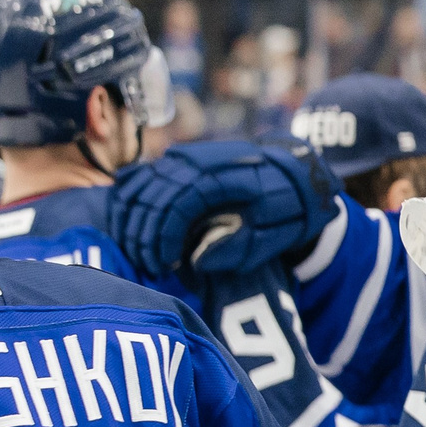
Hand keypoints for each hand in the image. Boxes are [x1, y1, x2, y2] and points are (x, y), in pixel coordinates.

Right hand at [110, 138, 340, 280]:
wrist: (297, 173)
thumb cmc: (289, 206)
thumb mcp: (276, 231)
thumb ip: (240, 246)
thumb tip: (198, 262)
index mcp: (222, 177)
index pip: (177, 205)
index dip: (166, 237)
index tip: (169, 264)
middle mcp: (196, 162)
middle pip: (152, 197)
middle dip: (145, 237)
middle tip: (153, 267)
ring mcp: (184, 159)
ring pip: (138, 187)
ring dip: (132, 223)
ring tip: (143, 255)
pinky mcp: (177, 162)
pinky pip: (139, 177)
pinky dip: (128, 202)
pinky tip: (128, 229)